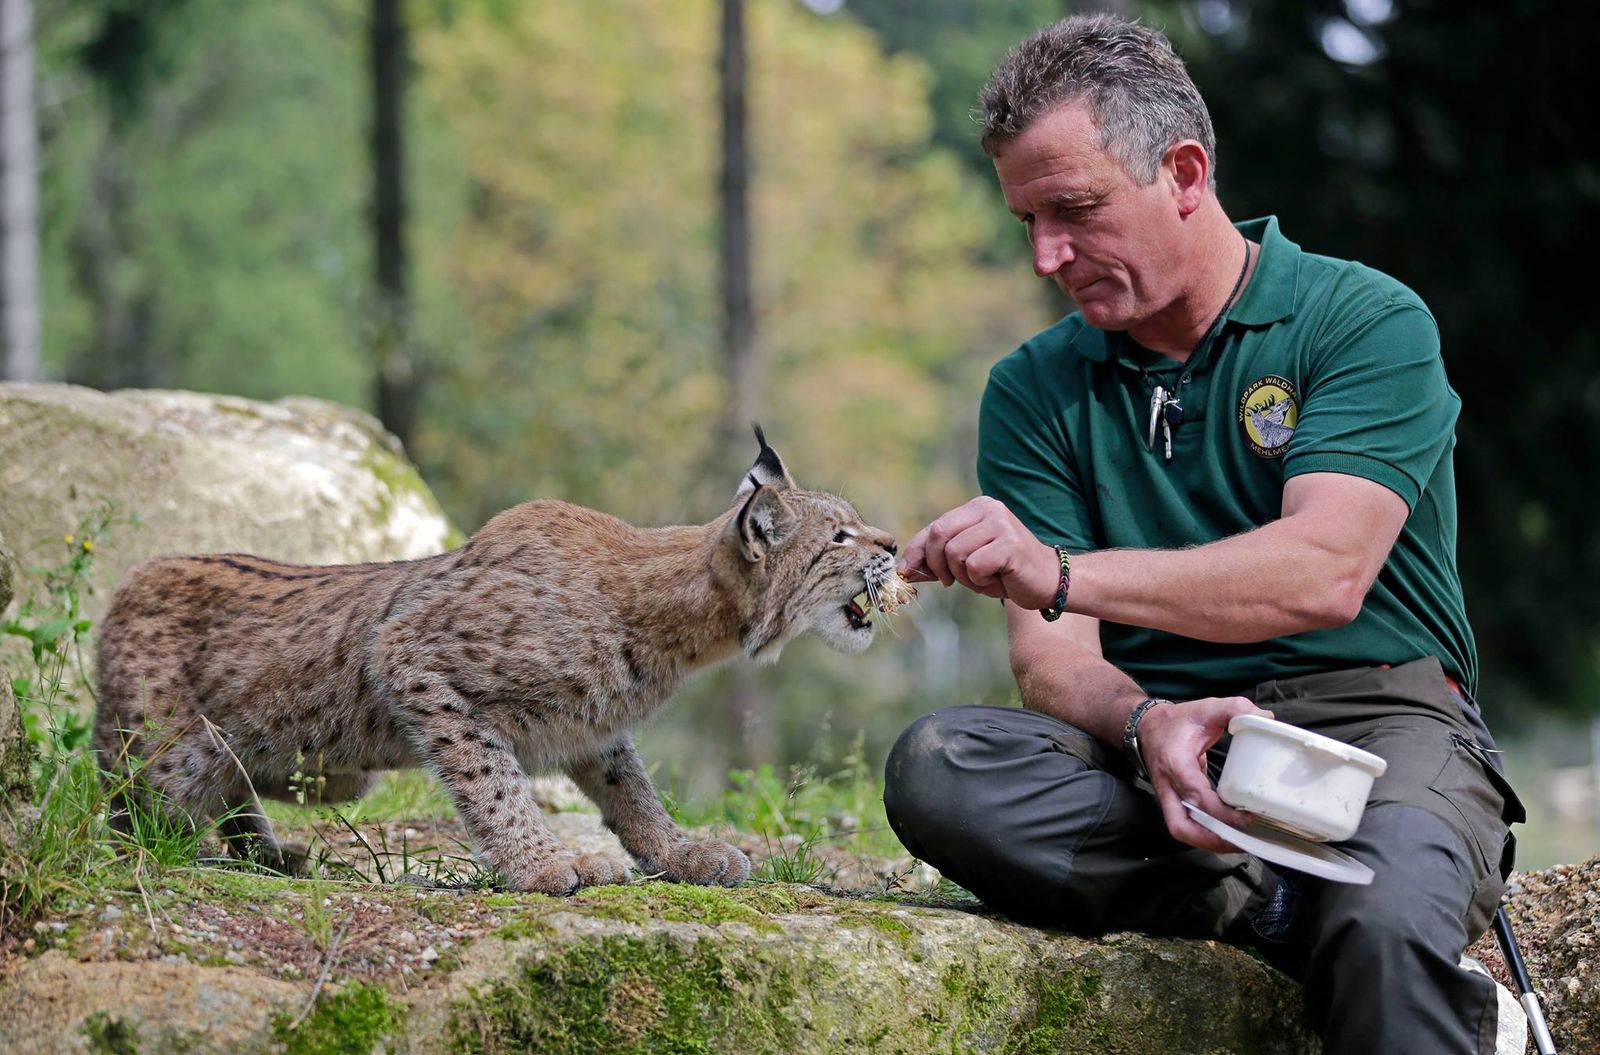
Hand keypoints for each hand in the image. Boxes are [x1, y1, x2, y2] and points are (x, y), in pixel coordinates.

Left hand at [898, 496, 1061, 608]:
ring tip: (984, 578)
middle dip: (937, 565)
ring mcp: (1001, 524)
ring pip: (955, 554)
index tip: (907, 572)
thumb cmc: (1005, 572)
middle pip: (939, 536)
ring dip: (963, 577)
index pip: (934, 527)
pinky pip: (974, 566)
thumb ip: (938, 561)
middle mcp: (989, 509)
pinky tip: (998, 579)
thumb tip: (904, 569)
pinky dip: (980, 581)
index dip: (916, 551)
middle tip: (951, 582)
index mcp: (977, 508)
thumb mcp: (966, 562)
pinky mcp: (1010, 544)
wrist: (1049, 581)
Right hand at [1136, 696, 1273, 852]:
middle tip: (1240, 841)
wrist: (1146, 726)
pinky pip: (1188, 824)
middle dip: (1211, 840)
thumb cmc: (1176, 721)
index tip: (1248, 817)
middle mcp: (1167, 785)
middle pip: (1181, 827)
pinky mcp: (1174, 801)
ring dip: (1208, 842)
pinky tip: (1228, 833)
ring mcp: (1168, 796)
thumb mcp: (1207, 708)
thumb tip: (1265, 718)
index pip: (1196, 797)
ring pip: (1182, 830)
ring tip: (1238, 842)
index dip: (1222, 813)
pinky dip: (1206, 833)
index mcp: (1175, 763)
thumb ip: (1236, 708)